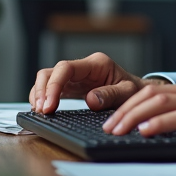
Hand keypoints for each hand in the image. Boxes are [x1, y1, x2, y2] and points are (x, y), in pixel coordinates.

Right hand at [28, 52, 152, 113]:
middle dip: (42, 91)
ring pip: (47, 78)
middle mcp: (82, 67)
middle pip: (51, 72)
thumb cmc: (134, 91)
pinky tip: (42, 110)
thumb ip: (111, 95)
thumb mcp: (127, 93)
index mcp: (96, 63)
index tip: (49, 105)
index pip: (66, 68)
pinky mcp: (71, 86)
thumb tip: (91, 100)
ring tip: (40, 112)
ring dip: (39, 94)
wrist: (136, 92)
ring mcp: (75, 76)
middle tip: (42, 111)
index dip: (54, 85)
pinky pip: (51, 88)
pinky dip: (43, 98)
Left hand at [103, 79, 175, 158]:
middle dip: (124, 109)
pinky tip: (145, 132)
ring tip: (117, 130)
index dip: (130, 103)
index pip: (156, 92)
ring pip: (161, 102)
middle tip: (107, 126)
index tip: (113, 117)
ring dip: (134, 116)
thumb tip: (165, 139)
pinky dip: (159, 123)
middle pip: (152, 94)